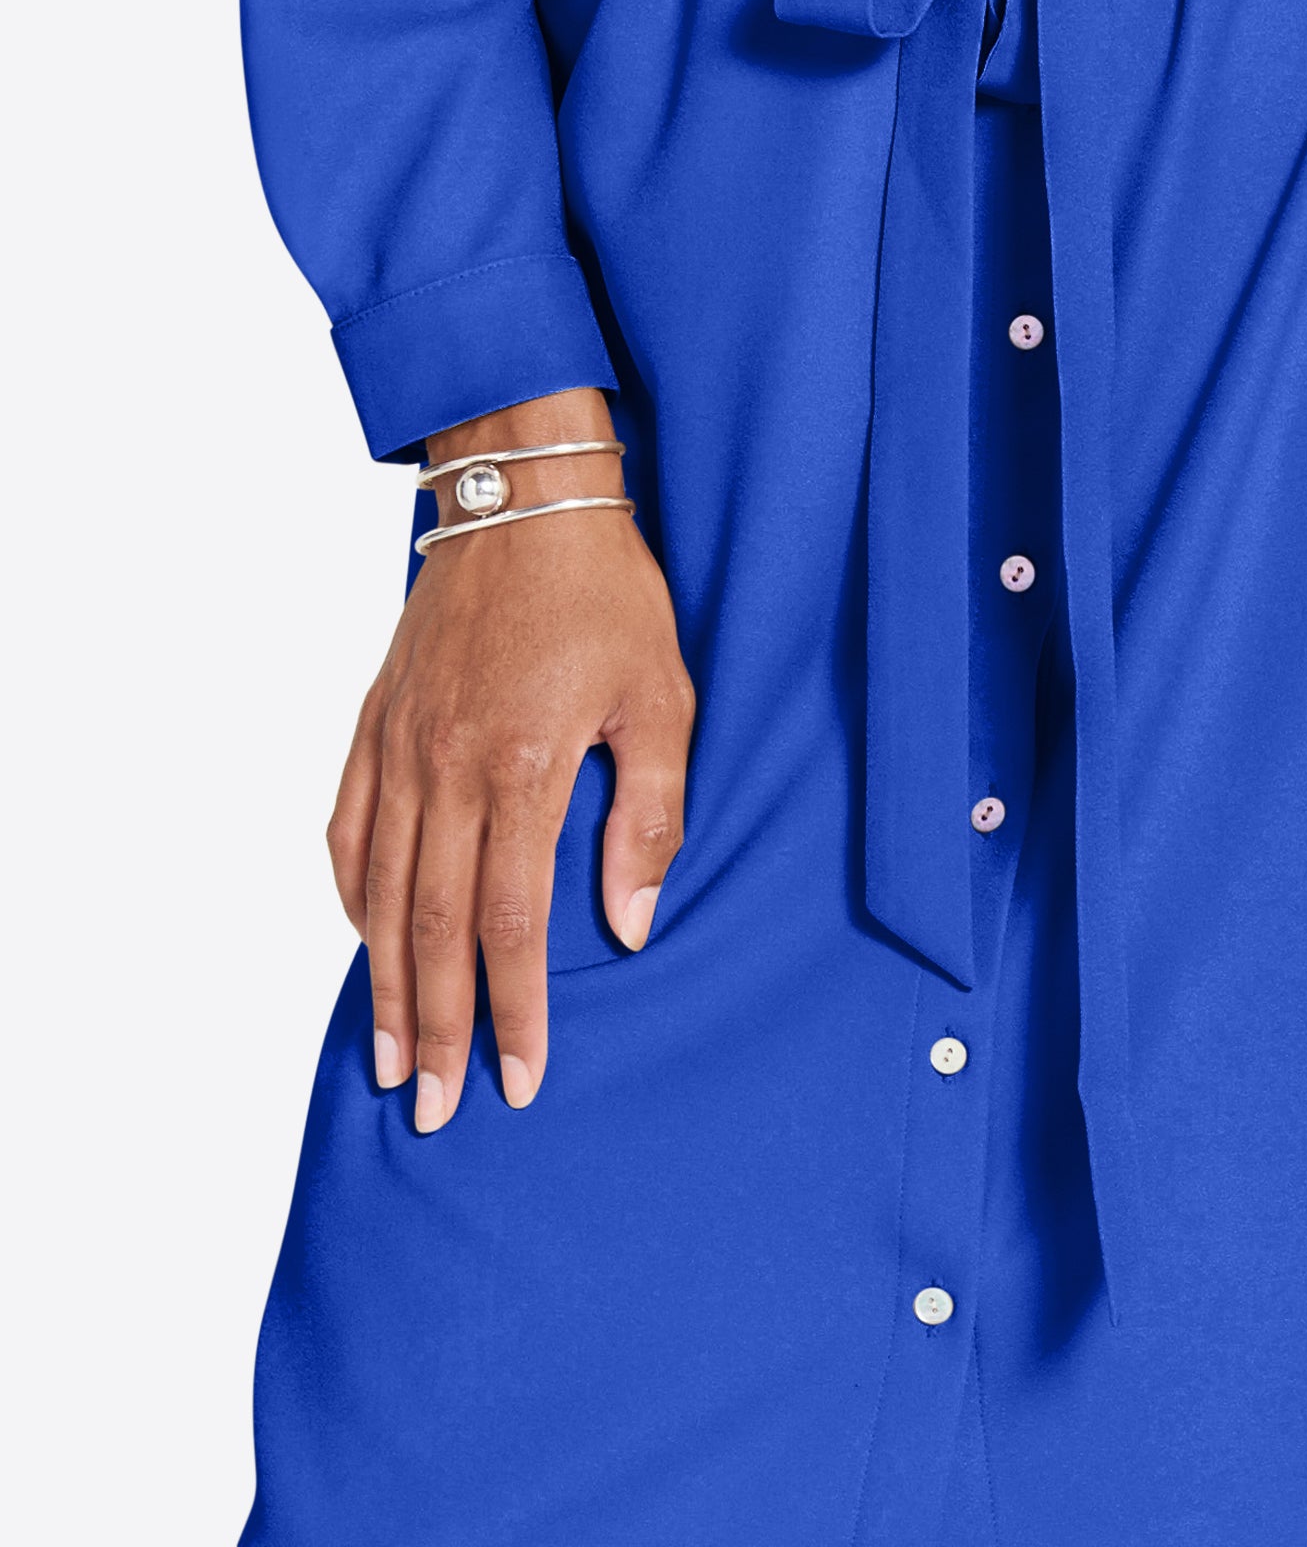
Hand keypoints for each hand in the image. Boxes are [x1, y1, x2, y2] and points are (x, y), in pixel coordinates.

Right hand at [325, 389, 694, 1129]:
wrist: (523, 496)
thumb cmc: (607, 597)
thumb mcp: (662, 700)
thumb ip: (647, 816)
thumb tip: (627, 925)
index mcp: (521, 764)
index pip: (511, 921)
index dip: (514, 1010)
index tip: (517, 1082)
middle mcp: (445, 763)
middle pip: (430, 925)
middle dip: (438, 1027)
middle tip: (434, 1107)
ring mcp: (399, 743)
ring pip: (380, 889)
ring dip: (384, 982)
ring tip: (391, 1056)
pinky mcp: (375, 720)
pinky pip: (348, 825)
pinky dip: (353, 893)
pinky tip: (365, 937)